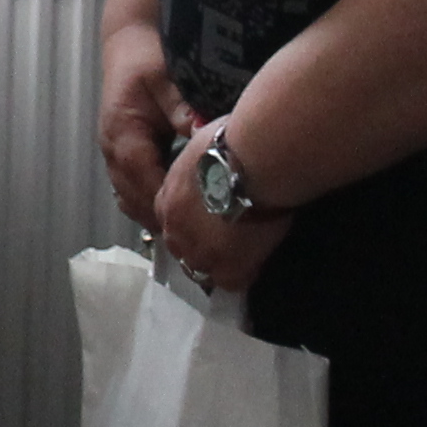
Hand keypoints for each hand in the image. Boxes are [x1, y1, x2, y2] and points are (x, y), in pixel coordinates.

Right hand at [98, 24, 188, 229]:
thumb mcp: (167, 78)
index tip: (191, 219)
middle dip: (161, 217)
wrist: (128, 47)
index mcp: (123, 132)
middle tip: (195, 236)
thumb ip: (182, 108)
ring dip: (154, 215)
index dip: (164, 201)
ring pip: (129, 200)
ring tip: (185, 232)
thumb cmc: (147, 59)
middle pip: (133, 197)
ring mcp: (113, 156)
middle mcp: (113, 149)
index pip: (142, 177)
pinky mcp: (121, 158)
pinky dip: (148, 205)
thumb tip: (201, 133)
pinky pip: (131, 192)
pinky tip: (171, 212)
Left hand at [154, 124, 294, 291]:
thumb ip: (200, 166)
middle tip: (231, 238)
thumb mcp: (202, 148)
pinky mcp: (227, 267)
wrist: (253, 162)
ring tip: (246, 251)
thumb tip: (210, 159)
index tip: (211, 220)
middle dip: (203, 248)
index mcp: (166, 201)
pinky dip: (246, 272)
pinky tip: (260, 258)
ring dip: (222, 263)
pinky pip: (234, 282)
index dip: (193, 224)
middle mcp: (175, 231)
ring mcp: (199, 253)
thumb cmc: (232, 144)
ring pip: (205, 270)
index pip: (173, 222)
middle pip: (184, 251)